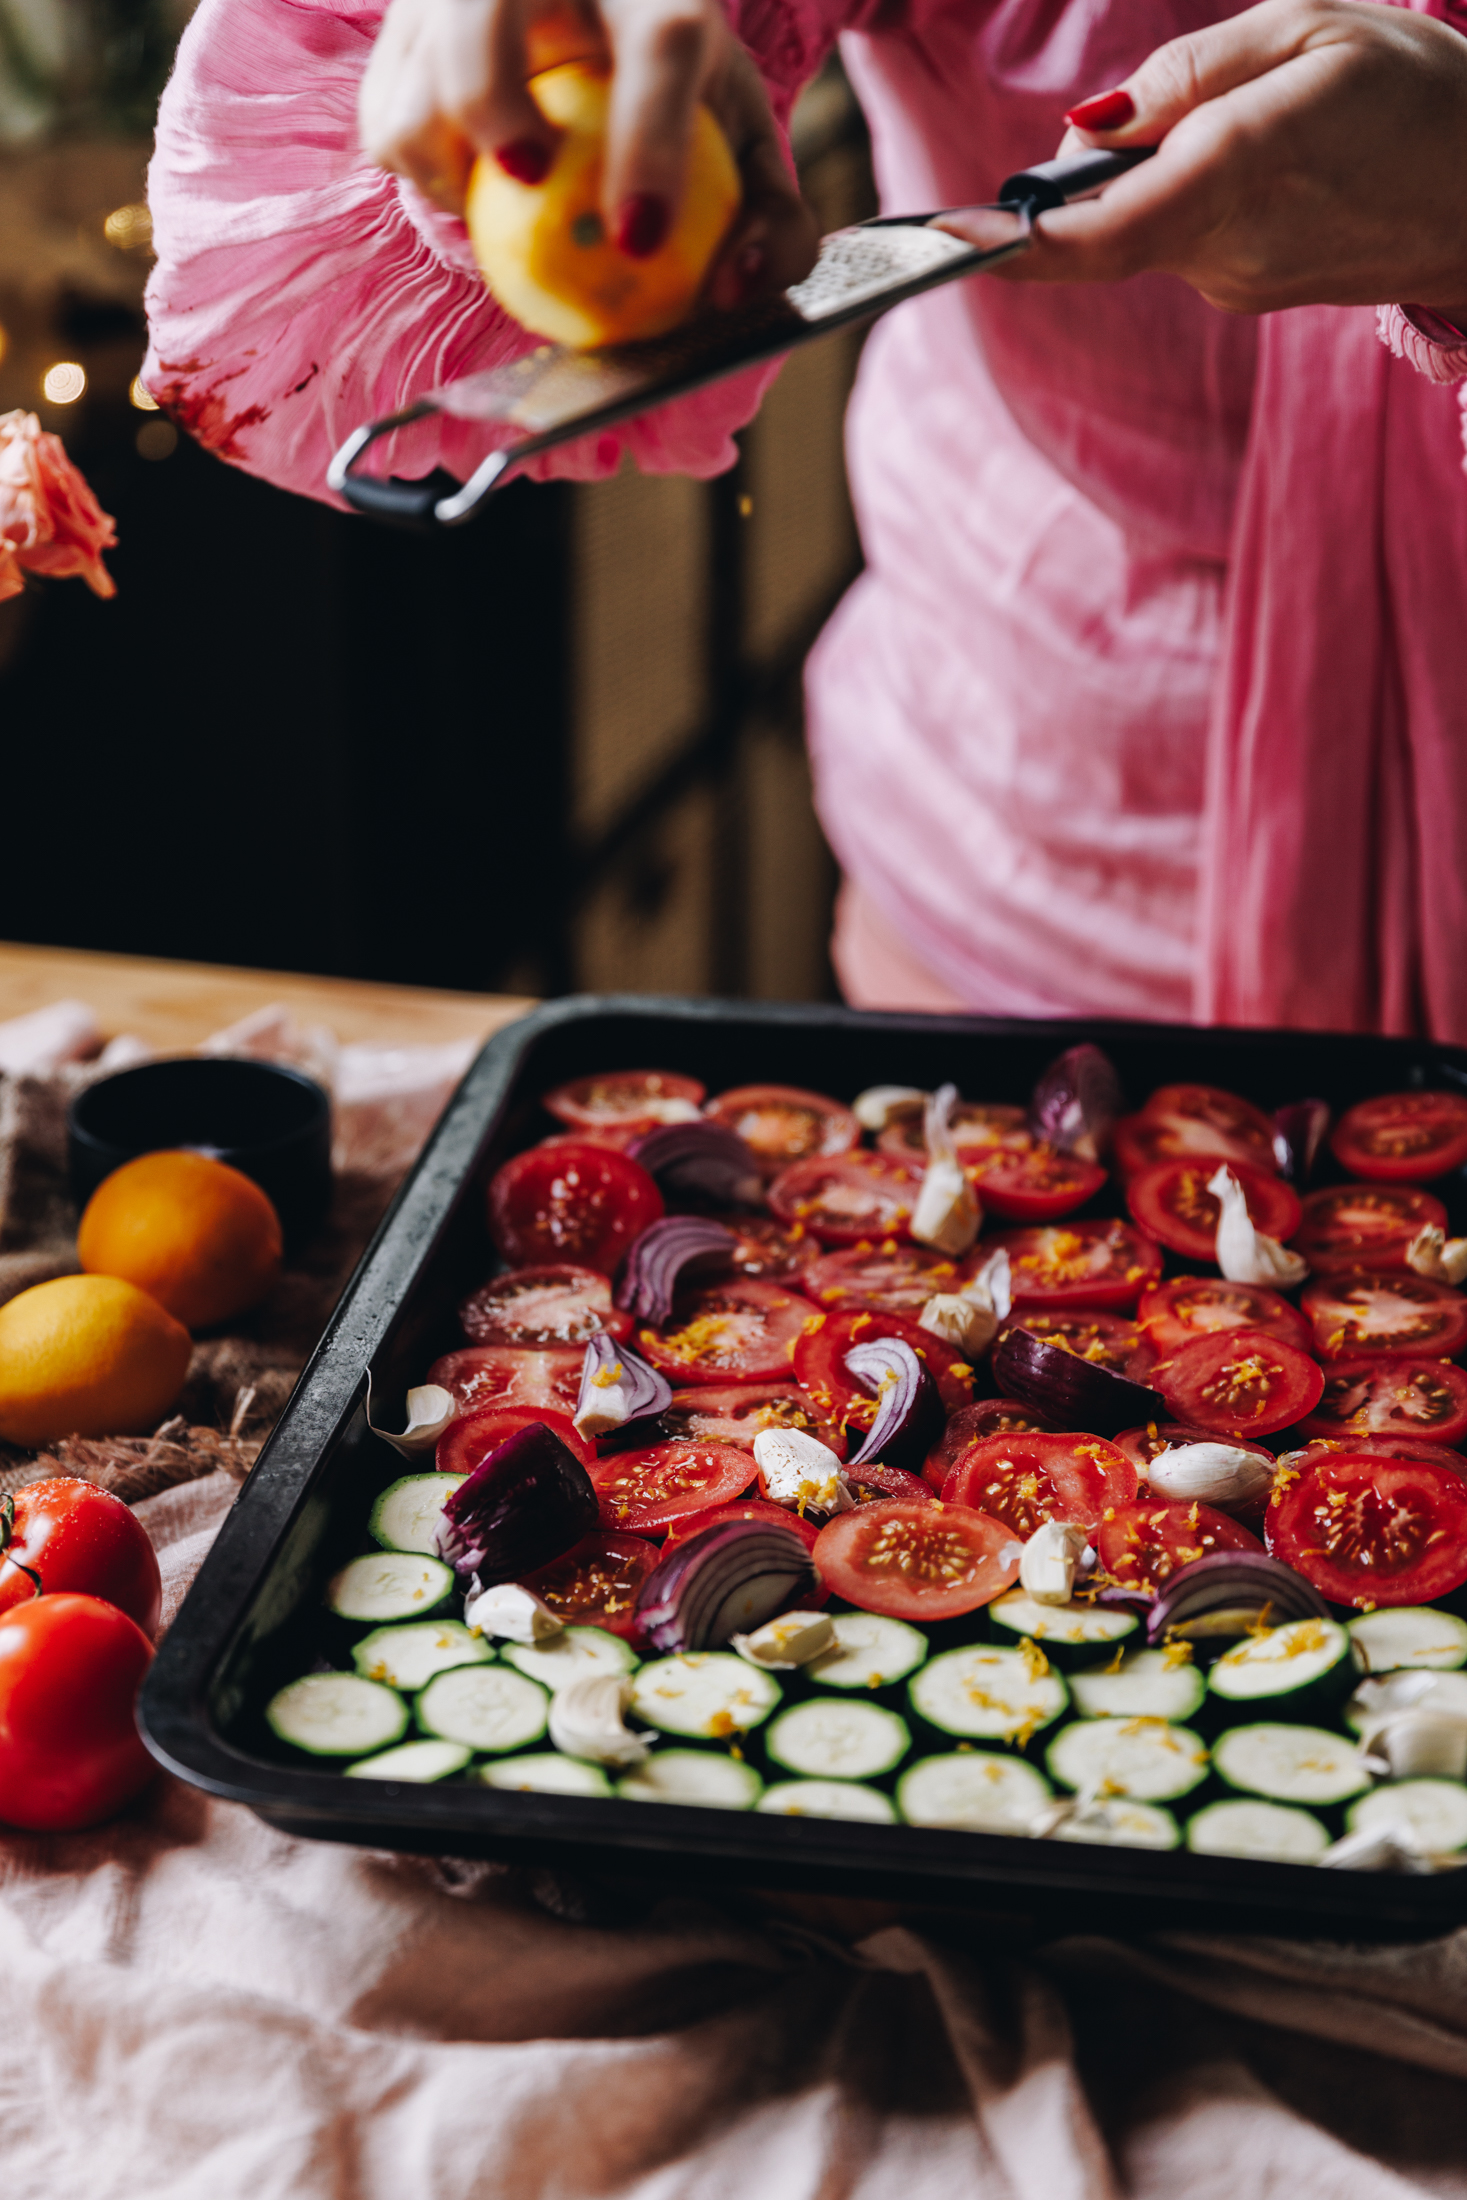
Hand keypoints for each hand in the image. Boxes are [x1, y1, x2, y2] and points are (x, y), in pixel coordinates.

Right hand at [359, 0, 816, 306]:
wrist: (606, 11)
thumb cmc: (682, 92)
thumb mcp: (742, 142)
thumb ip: (771, 222)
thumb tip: (734, 290)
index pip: (662, 46)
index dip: (649, 149)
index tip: (640, 240)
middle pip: (481, 16)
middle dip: (489, 106)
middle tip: (529, 175)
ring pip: (415, 76)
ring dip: (443, 163)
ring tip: (501, 191)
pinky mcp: (404, 19)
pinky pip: (385, 117)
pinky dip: (419, 168)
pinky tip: (467, 177)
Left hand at [984, 0, 1466, 324]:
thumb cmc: (1415, 94)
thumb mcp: (1309, 28)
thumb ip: (1189, 74)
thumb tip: (1088, 127)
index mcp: (1247, 167)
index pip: (1107, 226)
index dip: (1021, 236)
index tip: (951, 236)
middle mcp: (1227, 246)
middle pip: (1099, 223)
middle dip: (1081, 173)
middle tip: (1123, 123)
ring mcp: (1231, 282)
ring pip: (1136, 224)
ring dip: (1147, 173)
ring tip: (1243, 122)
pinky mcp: (1237, 291)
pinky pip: (1173, 235)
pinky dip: (1181, 193)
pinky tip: (1260, 163)